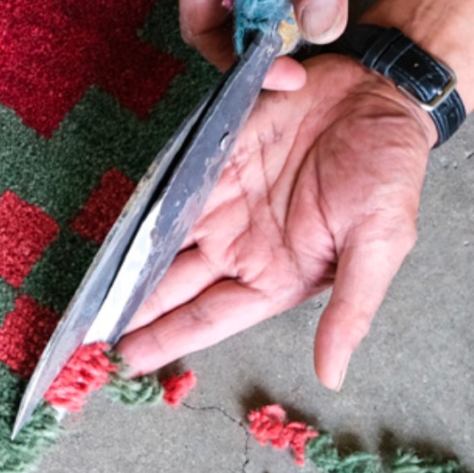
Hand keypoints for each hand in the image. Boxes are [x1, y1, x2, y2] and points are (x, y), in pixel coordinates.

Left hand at [116, 56, 436, 389]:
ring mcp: (223, 201)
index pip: (207, 317)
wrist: (382, 96)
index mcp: (275, 277)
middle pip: (171, 285)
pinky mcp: (215, 157)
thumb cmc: (391, 175)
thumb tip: (331, 376)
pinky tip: (112, 226)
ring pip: (162, 240)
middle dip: (129, 310)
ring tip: (85, 289)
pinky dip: (142, 207)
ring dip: (126, 264)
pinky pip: (171, 185)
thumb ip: (350, 311)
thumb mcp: (379, 246)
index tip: (124, 363)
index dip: (165, 339)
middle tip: (82, 334)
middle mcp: (240, 245)